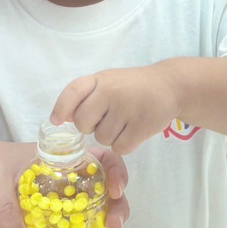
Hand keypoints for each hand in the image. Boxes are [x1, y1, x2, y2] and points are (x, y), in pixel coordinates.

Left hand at [0, 132, 129, 227]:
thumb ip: (6, 209)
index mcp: (52, 161)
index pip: (95, 158)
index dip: (114, 171)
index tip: (116, 190)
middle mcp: (56, 183)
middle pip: (99, 193)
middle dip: (117, 208)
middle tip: (116, 227)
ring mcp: (44, 207)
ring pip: (84, 219)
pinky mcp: (28, 227)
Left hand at [51, 67, 177, 154]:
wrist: (170, 86)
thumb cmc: (133, 87)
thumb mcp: (108, 81)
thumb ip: (86, 96)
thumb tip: (62, 118)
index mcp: (100, 80)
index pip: (73, 92)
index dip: (61, 108)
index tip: (56, 121)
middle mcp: (111, 92)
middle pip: (83, 124)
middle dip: (91, 126)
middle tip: (106, 119)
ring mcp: (127, 109)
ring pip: (102, 138)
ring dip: (111, 136)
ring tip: (125, 121)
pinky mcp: (141, 127)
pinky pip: (119, 148)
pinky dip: (124, 144)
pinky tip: (133, 131)